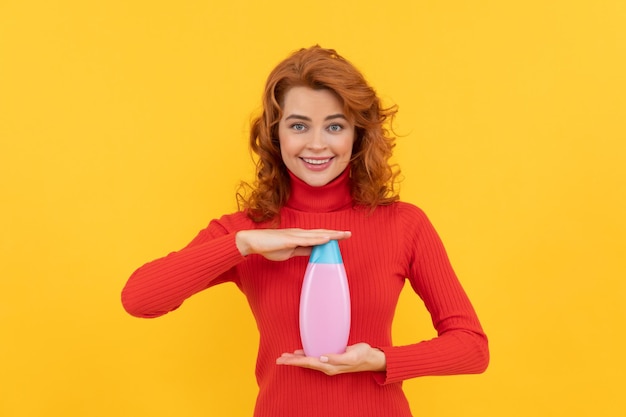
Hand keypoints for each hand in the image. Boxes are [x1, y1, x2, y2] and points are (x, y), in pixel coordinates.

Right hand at [236, 228, 350, 260]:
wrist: (253, 242)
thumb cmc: (269, 246)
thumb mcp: (290, 251)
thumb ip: (302, 250)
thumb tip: (314, 252)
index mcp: (300, 236)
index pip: (319, 236)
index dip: (332, 236)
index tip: (343, 236)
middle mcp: (300, 233)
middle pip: (321, 233)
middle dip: (336, 233)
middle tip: (349, 233)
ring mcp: (295, 235)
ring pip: (317, 234)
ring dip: (331, 234)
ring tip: (343, 235)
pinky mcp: (289, 239)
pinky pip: (306, 239)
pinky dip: (318, 239)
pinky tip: (327, 238)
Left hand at [276, 343, 385, 375]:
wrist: (370, 358)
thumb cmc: (362, 355)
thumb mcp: (351, 355)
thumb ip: (337, 358)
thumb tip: (322, 358)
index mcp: (330, 366)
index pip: (309, 363)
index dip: (296, 361)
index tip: (284, 360)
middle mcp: (327, 366)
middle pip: (305, 363)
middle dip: (291, 361)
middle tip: (278, 360)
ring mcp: (328, 363)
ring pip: (308, 361)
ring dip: (296, 359)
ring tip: (284, 357)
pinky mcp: (330, 358)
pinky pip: (314, 357)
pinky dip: (304, 355)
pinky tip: (299, 353)